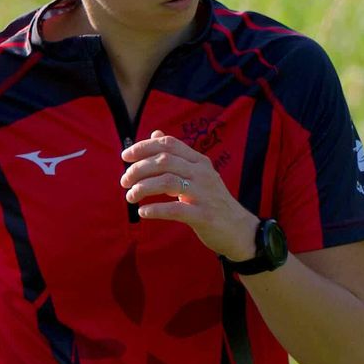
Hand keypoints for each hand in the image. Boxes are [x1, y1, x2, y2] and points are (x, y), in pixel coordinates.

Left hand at [119, 131, 256, 261]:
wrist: (239, 229)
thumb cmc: (212, 201)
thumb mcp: (198, 173)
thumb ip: (177, 155)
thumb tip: (155, 134)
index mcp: (199, 161)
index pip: (168, 144)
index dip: (143, 146)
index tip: (125, 156)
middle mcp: (202, 173)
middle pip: (164, 161)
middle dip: (138, 169)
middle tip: (124, 181)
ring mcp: (204, 194)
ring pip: (167, 182)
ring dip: (143, 188)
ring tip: (130, 197)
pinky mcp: (203, 215)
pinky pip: (175, 209)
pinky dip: (155, 209)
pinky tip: (143, 212)